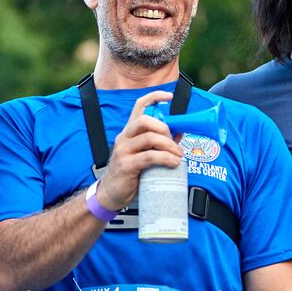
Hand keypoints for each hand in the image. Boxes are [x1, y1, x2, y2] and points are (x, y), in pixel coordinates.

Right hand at [95, 90, 183, 209]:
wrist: (111, 194)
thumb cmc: (130, 173)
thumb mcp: (144, 155)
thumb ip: (159, 144)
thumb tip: (180, 133)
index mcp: (129, 132)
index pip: (139, 106)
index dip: (154, 97)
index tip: (169, 96)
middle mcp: (124, 137)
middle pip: (144, 120)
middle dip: (164, 127)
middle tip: (174, 142)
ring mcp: (124, 150)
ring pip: (149, 137)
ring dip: (169, 145)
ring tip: (178, 155)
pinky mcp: (127, 165)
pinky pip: (150, 156)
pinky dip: (166, 158)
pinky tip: (174, 163)